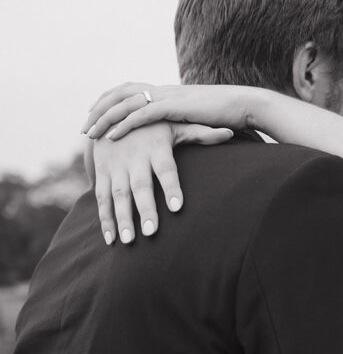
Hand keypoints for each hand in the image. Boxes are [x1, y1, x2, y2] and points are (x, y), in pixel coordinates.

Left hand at [82, 82, 255, 140]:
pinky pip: (142, 114)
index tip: (95, 114)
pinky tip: (111, 137)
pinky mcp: (174, 107)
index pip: (129, 90)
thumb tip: (175, 130)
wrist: (244, 105)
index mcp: (166, 91)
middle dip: (99, 109)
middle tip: (85, 127)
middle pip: (120, 94)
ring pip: (126, 104)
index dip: (109, 100)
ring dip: (105, 118)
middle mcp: (162, 90)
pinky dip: (123, 125)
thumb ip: (182, 119)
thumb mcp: (197, 116)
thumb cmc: (225, 114)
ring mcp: (167, 97)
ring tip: (90, 133)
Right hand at [93, 120, 232, 243]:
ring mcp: (116, 166)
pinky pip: (101, 198)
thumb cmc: (152, 124)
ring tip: (129, 242)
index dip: (171, 187)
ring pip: (118, 195)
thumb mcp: (175, 125)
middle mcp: (134, 158)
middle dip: (145, 209)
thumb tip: (230, 133)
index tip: (177, 207)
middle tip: (151, 232)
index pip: (166, 169)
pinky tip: (111, 240)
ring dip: (122, 219)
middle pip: (140, 186)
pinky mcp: (101, 172)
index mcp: (156, 147)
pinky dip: (105, 219)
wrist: (111, 111)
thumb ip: (201, 133)